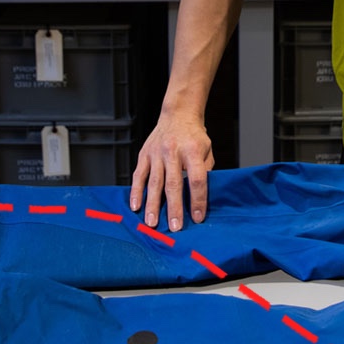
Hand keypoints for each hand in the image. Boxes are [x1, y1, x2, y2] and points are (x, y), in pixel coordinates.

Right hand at [130, 109, 213, 231]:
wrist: (178, 115)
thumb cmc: (194, 137)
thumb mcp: (207, 150)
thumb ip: (205, 171)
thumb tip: (201, 198)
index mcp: (192, 150)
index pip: (196, 179)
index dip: (198, 199)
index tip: (198, 217)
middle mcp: (173, 151)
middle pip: (173, 184)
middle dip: (174, 208)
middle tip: (174, 228)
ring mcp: (156, 153)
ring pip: (154, 182)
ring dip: (153, 205)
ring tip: (152, 223)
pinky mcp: (144, 154)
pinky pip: (139, 175)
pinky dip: (136, 192)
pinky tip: (135, 206)